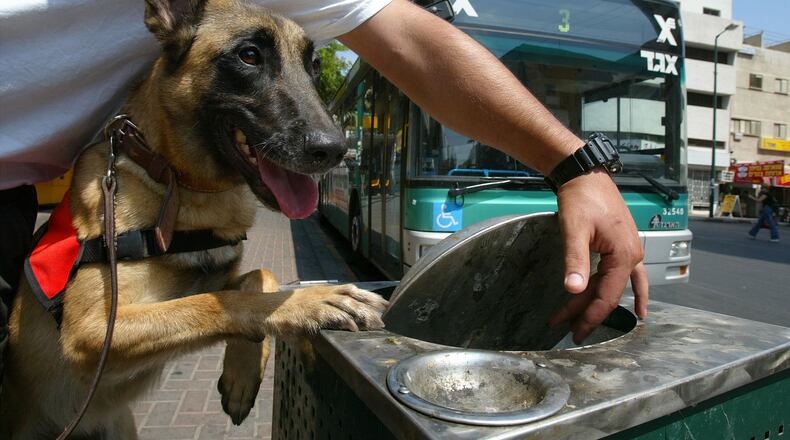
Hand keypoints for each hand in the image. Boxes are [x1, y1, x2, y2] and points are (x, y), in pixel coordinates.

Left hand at [548, 170, 648, 343]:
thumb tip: (573, 289)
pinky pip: (629, 276)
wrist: (586, 175)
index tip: (574, 331)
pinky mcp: (622, 246)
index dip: (590, 316)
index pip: (607, 296)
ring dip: (595, 303)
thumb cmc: (581, 199)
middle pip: (609, 294)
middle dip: (587, 313)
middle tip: (568, 330)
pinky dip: (632, 292)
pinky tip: (639, 308)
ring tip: (577, 322)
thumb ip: (575, 260)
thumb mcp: (575, 230)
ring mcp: (630, 252)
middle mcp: (632, 256)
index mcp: (624, 255)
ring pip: (613, 286)